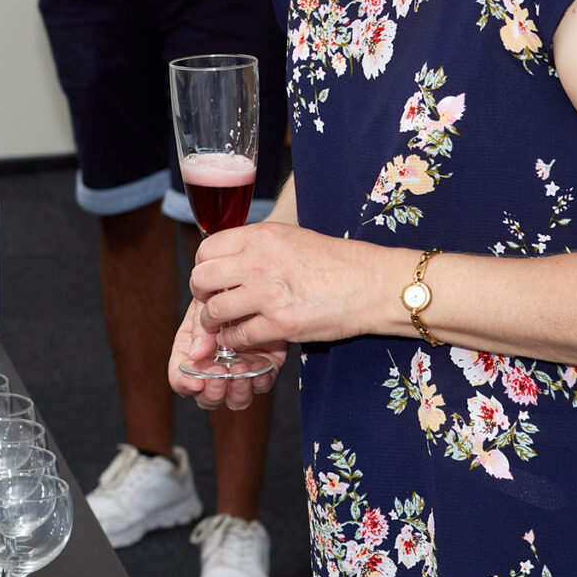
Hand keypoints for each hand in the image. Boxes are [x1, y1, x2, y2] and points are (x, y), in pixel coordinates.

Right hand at [168, 298, 284, 408]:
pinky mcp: (264, 365)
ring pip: (235, 398)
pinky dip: (260, 381)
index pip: (181, 378)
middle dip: (213, 393)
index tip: (195, 383)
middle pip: (208, 397)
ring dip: (237, 391)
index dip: (185, 384)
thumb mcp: (206, 302)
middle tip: (220, 378)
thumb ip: (200, 327)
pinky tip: (260, 370)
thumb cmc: (222, 287)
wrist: (255, 279)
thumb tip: (196, 355)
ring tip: (241, 371)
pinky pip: (261, 384)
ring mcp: (239, 367)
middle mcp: (214, 365)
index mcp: (192, 352)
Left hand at [188, 222, 383, 359]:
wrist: (375, 284)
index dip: (202, 266)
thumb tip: (228, 258)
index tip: (209, 277)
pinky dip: (235, 340)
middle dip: (200, 294)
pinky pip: (238, 335)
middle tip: (209, 302)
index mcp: (260, 236)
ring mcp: (268, 294)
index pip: (206, 250)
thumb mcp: (292, 238)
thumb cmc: (339, 262)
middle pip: (202, 279)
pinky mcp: (280, 324)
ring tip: (222, 324)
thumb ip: (257, 246)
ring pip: (214, 310)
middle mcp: (258, 262)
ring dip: (213, 321)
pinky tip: (241, 338)